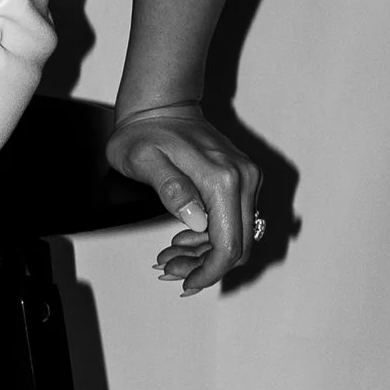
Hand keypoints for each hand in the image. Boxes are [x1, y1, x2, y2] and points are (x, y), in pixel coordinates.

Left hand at [106, 101, 263, 296]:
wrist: (161, 105)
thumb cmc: (146, 132)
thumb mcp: (144, 160)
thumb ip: (171, 189)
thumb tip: (197, 220)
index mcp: (223, 178)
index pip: (229, 243)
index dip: (211, 271)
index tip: (188, 283)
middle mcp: (243, 179)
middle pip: (238, 244)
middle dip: (206, 266)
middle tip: (169, 269)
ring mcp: (245, 178)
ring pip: (237, 235)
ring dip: (205, 254)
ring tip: (168, 256)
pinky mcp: (241, 180)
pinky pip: (233, 220)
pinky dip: (209, 237)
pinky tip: (182, 239)